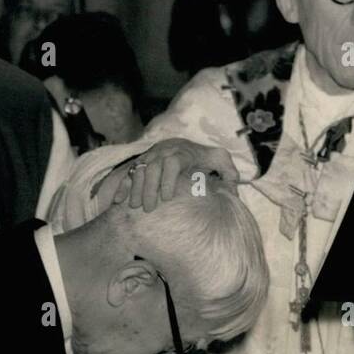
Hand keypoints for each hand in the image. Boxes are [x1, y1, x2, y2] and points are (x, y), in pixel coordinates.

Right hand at [112, 138, 239, 211]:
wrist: (182, 145)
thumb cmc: (202, 158)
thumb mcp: (219, 159)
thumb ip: (228, 170)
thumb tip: (235, 184)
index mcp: (181, 152)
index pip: (172, 162)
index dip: (168, 179)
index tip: (167, 197)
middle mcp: (163, 152)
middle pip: (152, 168)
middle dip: (148, 189)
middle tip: (148, 209)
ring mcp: (149, 157)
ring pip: (138, 170)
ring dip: (135, 189)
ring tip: (134, 207)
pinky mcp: (140, 163)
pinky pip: (128, 173)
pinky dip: (122, 186)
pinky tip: (118, 201)